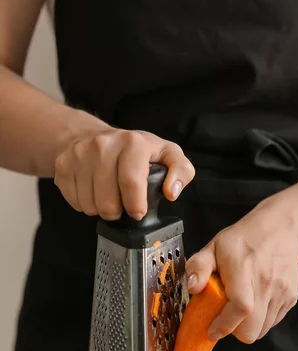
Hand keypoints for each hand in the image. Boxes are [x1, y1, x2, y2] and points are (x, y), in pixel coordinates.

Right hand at [54, 127, 194, 219]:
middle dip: (117, 212)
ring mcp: (79, 154)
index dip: (135, 205)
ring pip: (89, 204)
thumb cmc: (137, 152)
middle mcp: (103, 144)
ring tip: (108, 198)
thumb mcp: (167, 155)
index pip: (130, 181)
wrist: (96, 137)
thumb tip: (171, 192)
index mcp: (132, 143)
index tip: (137, 213)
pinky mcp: (63, 165)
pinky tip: (92, 192)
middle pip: (107, 200)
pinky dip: (84, 204)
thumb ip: (181, 172)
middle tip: (122, 206)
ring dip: (100, 209)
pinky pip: (74, 201)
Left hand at [185, 200, 297, 343]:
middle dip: (236, 330)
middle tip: (227, 317)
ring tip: (242, 306)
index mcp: (243, 269)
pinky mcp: (291, 298)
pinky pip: (273, 322)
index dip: (225, 325)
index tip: (212, 330)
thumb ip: (198, 267)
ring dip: (249, 325)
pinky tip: (256, 301)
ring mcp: (282, 291)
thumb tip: (193, 288)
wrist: (281, 231)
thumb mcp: (213, 247)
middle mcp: (266, 282)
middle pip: (252, 330)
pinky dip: (262, 319)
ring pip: (262, 330)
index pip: (241, 307)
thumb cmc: (243, 240)